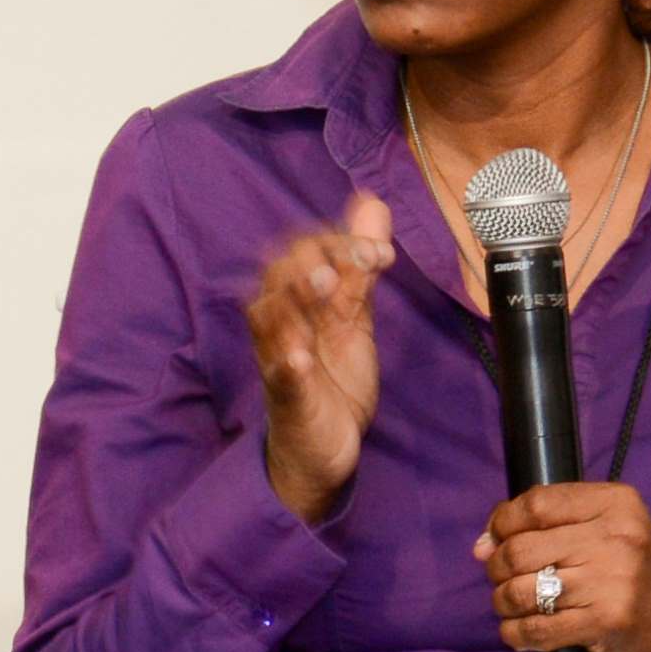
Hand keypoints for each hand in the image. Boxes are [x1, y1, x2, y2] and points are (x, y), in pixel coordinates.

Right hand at [247, 200, 391, 524]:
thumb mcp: (352, 316)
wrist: (324, 446)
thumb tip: (373, 205)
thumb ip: (359, 266)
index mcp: (298, 299)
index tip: (381, 254)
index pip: (304, 251)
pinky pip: (279, 378)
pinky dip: (286, 364)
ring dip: (294, 297)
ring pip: (269, 318)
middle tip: (351, 264)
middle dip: (313, 259)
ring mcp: (279, 360)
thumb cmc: (331, 377)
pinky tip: (300, 356)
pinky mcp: (287, 399)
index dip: (341, 243)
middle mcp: (281, 323)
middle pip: (279, 274)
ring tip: (323, 285)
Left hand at [479, 481, 650, 651]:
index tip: (495, 539)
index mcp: (616, 503)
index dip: (503, 523)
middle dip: (497, 568)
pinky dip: (515, 633)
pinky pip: (536, 628)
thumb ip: (542, 525)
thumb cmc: (620, 571)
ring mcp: (613, 581)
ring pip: (521, 591)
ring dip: (503, 602)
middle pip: (521, 549)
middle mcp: (618, 538)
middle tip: (501, 579)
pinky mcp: (606, 621)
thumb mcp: (597, 530)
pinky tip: (519, 632)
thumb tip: (483, 545)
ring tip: (511, 605)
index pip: (536, 504)